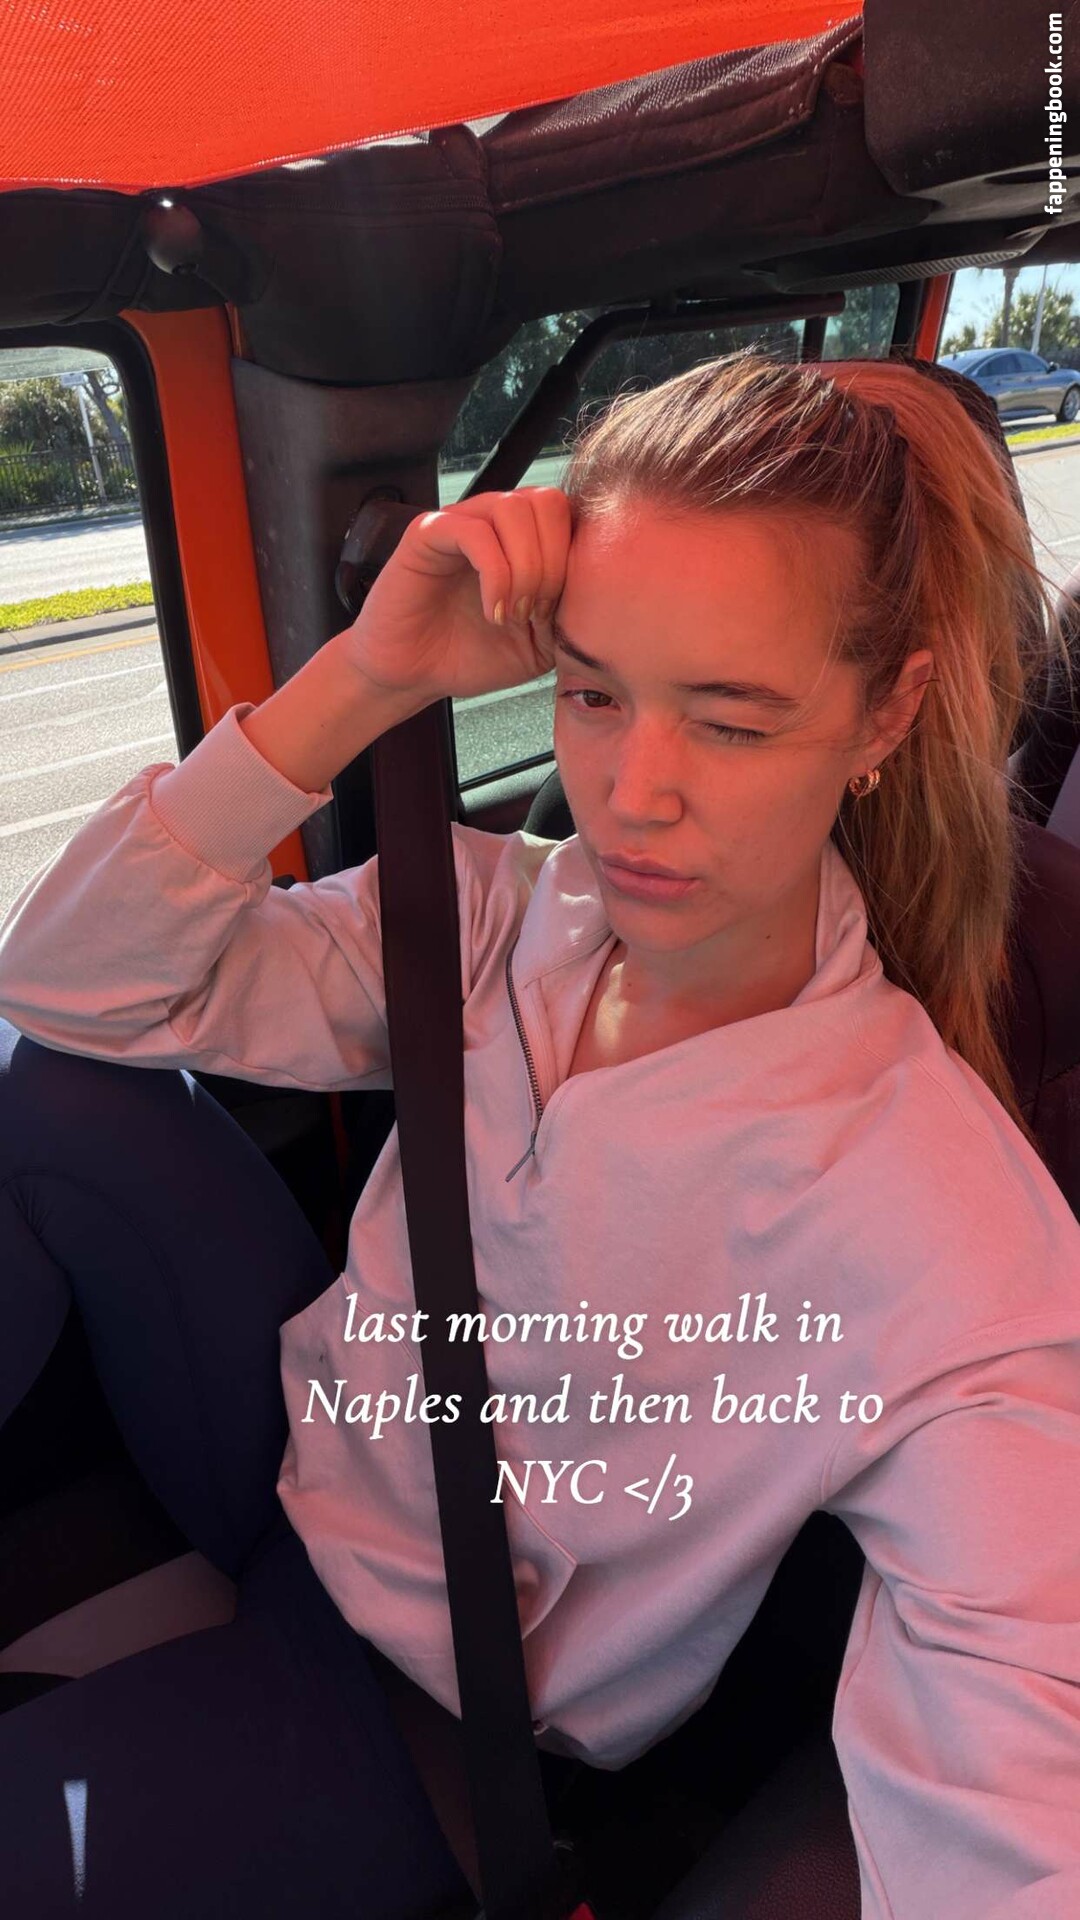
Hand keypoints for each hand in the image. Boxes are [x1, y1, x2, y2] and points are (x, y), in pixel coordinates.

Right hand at [340, 486, 572, 702]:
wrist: (414, 675)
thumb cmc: (473, 655)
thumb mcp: (541, 642)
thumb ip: (569, 610)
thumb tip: (598, 586)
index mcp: (526, 538)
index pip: (572, 513)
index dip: (576, 562)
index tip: (558, 614)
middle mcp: (495, 520)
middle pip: (548, 501)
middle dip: (553, 563)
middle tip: (535, 614)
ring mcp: (461, 521)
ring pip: (513, 508)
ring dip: (525, 568)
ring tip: (512, 613)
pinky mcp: (427, 534)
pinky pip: (474, 532)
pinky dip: (495, 576)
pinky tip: (492, 613)